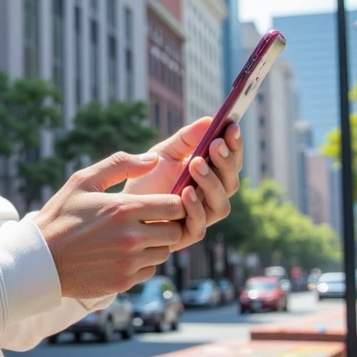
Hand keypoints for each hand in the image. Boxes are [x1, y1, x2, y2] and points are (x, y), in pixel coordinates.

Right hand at [32, 150, 205, 300]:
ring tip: (132, 238)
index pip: (174, 205)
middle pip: (175, 231)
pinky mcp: (124, 282)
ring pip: (164, 252)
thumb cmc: (60, 216)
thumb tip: (153, 159)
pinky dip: (141, 263)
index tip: (162, 203)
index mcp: (124, 209)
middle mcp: (131, 237)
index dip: (173, 203)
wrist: (39, 259)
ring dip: (154, 245)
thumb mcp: (83, 181)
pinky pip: (149, 271)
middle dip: (167, 225)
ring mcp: (128, 262)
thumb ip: (120, 164)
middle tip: (149, 221)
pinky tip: (121, 255)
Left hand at [129, 119, 242, 250]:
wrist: (121, 207)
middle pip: (231, 183)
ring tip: (195, 164)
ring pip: (221, 206)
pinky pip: (200, 226)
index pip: (231, 162)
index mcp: (210, 177)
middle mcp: (210, 199)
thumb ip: (187, 139)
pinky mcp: (185, 236)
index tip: (232, 125)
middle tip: (215, 144)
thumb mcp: (164, 153)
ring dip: (211, 184)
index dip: (235, 145)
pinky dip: (195, 208)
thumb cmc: (146, 179)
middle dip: (226, 163)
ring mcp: (200, 218)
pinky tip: (185, 192)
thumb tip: (210, 120)